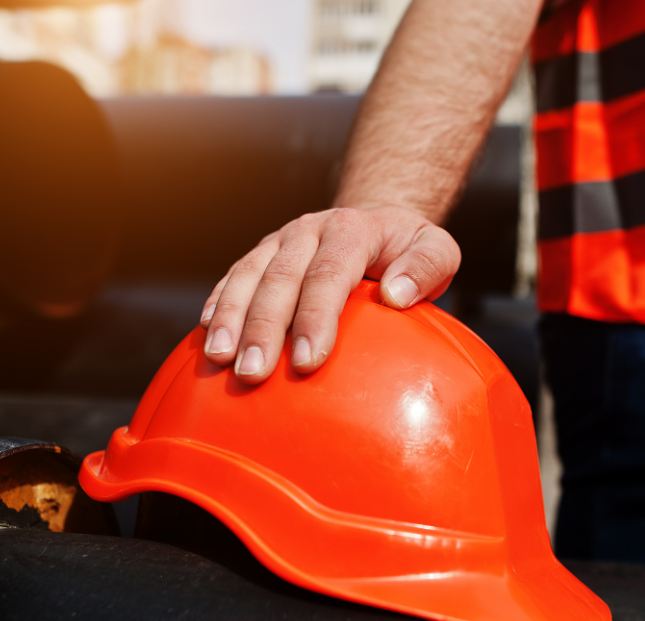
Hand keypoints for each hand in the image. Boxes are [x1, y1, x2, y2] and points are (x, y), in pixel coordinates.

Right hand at [199, 205, 460, 383]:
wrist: (376, 223)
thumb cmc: (409, 251)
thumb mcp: (437, 250)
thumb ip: (427, 267)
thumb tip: (397, 295)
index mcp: (351, 229)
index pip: (330, 273)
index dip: (316, 317)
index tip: (307, 362)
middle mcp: (309, 231)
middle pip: (281, 279)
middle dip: (264, 327)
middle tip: (253, 374)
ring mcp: (279, 242)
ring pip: (248, 277)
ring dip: (230, 318)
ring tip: (220, 359)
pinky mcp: (260, 256)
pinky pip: (233, 279)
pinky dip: (218, 306)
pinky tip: (206, 337)